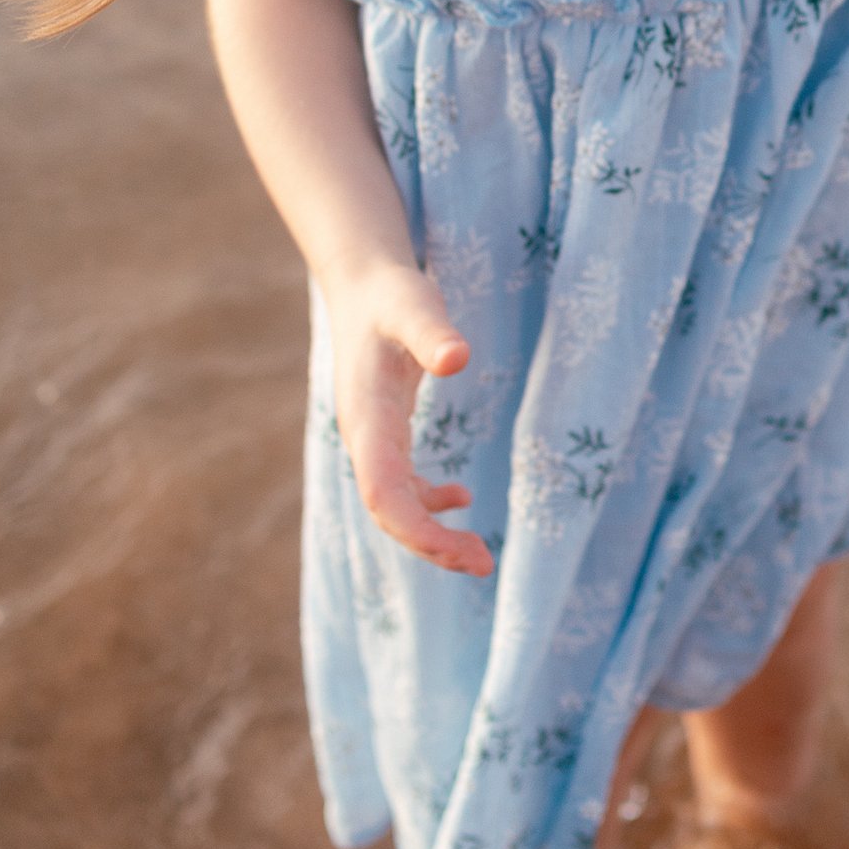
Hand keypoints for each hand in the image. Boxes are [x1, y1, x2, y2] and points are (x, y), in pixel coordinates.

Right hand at [323, 259, 490, 576]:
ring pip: (396, 505)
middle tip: (484, 564)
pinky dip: (430, 502)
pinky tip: (463, 498)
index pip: (383, 491)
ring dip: (432, 533)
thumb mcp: (413, 303)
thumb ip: (431, 330)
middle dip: (431, 543)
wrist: (363, 284)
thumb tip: (458, 358)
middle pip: (389, 510)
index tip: (462, 549)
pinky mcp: (386, 434)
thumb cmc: (390, 292)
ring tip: (479, 555)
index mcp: (366, 417)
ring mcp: (373, 440)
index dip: (416, 527)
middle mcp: (364, 437)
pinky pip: (402, 486)